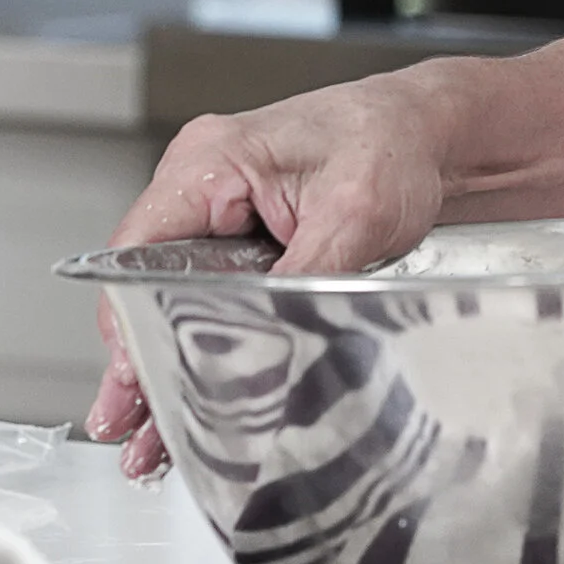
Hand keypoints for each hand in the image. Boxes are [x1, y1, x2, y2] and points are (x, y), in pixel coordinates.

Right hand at [84, 67, 462, 477]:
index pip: (139, 251)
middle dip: (140, 355)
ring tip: (148, 434)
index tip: (136, 378)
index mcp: (212, 160)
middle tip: (127, 422)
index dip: (131, 320)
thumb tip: (268, 342)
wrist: (436, 129)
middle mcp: (204, 181)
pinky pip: (211, 293)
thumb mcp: (356, 212)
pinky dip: (205, 341)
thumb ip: (304, 277)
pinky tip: (197, 394)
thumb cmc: (396, 141)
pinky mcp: (246, 236)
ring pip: (175, 294)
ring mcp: (222, 209)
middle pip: (147, 279)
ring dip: (168, 359)